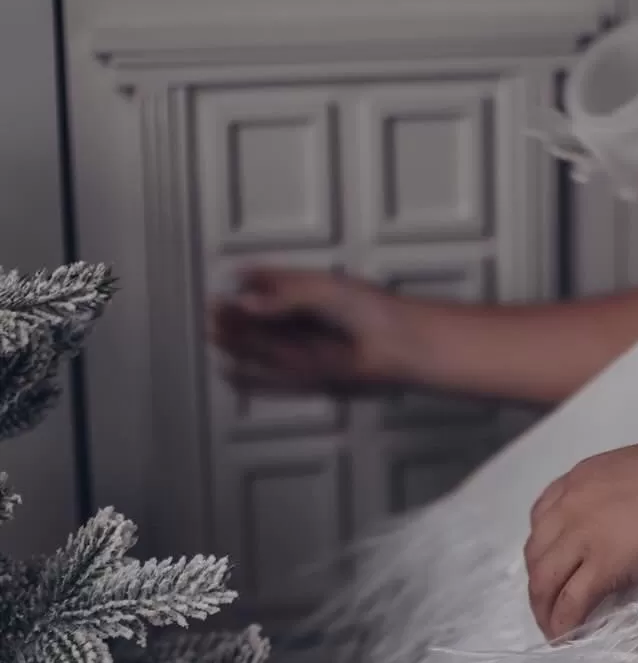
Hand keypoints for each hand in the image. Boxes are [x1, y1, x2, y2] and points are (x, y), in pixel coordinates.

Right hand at [209, 268, 411, 395]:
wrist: (398, 346)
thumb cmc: (367, 309)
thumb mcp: (321, 291)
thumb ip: (282, 296)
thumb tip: (244, 302)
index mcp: (311, 291)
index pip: (271, 284)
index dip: (249, 283)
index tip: (227, 280)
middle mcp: (307, 322)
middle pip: (262, 320)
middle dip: (237, 317)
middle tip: (213, 312)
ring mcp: (309, 352)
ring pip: (264, 349)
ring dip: (239, 343)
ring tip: (213, 334)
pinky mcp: (313, 380)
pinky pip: (276, 381)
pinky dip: (253, 380)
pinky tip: (229, 373)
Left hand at [525, 441, 637, 640]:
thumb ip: (620, 500)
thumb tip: (624, 529)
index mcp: (584, 477)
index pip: (542, 516)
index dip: (541, 548)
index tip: (550, 568)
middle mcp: (573, 504)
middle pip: (536, 552)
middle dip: (538, 584)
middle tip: (549, 607)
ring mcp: (583, 535)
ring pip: (544, 581)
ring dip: (544, 610)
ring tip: (554, 630)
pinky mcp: (602, 565)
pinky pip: (570, 603)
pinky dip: (561, 624)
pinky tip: (564, 638)